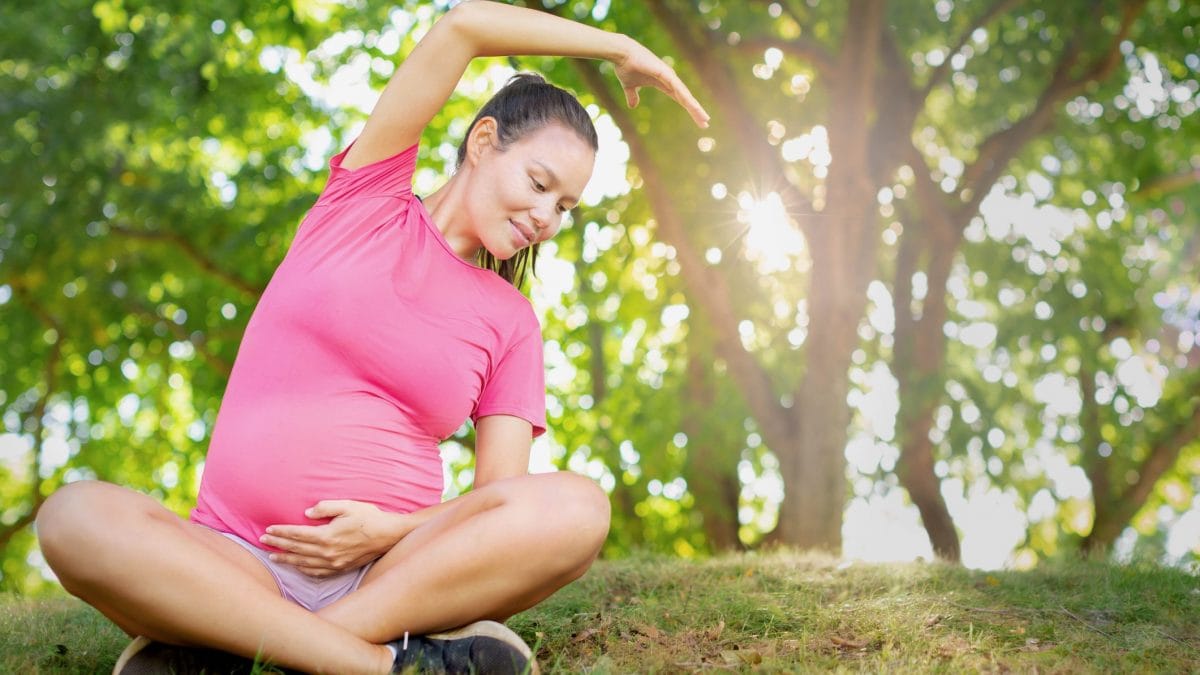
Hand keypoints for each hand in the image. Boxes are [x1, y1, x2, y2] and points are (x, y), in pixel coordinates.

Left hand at [260, 500, 409, 577]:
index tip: (268, 530)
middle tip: (263, 541)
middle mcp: (328, 552)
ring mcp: (334, 563)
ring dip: (287, 560)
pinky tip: (297, 566)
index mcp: (327, 535)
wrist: (389, 535)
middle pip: (297, 549)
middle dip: (278, 544)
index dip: (281, 532)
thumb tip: (307, 513)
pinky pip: (317, 572)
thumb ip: (326, 507)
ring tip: (273, 557)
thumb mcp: (348, 505)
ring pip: (304, 563)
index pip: (297, 535)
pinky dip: (304, 570)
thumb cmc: (369, 517)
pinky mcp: (341, 568)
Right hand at [613, 38, 709, 127]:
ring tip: (704, 117)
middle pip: (686, 98)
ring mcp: (668, 75)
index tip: (698, 119)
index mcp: (664, 84)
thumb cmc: (626, 67)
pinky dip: (684, 95)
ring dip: (694, 106)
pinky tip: (692, 105)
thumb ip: (633, 96)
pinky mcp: (664, 72)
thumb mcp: (630, 87)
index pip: (681, 99)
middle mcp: (670, 79)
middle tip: (706, 123)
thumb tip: (632, 106)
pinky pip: (676, 86)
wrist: (621, 54)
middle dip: (696, 111)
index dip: (690, 109)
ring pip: (684, 94)